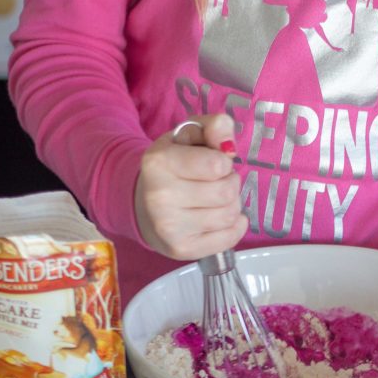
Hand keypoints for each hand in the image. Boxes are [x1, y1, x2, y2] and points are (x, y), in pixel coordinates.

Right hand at [134, 114, 247, 260]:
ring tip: (215, 200)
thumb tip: (228, 140)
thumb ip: (214, 127)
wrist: (144, 205)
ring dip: (232, 205)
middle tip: (215, 183)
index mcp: (158, 162)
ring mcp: (170, 228)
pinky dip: (234, 227)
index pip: (218, 165)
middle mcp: (160, 197)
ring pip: (230, 215)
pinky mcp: (182, 250)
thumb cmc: (173, 167)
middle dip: (229, 184)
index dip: (222, 163)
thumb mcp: (188, 137)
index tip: (212, 164)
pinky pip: (230, 238)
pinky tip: (220, 219)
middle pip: (227, 192)